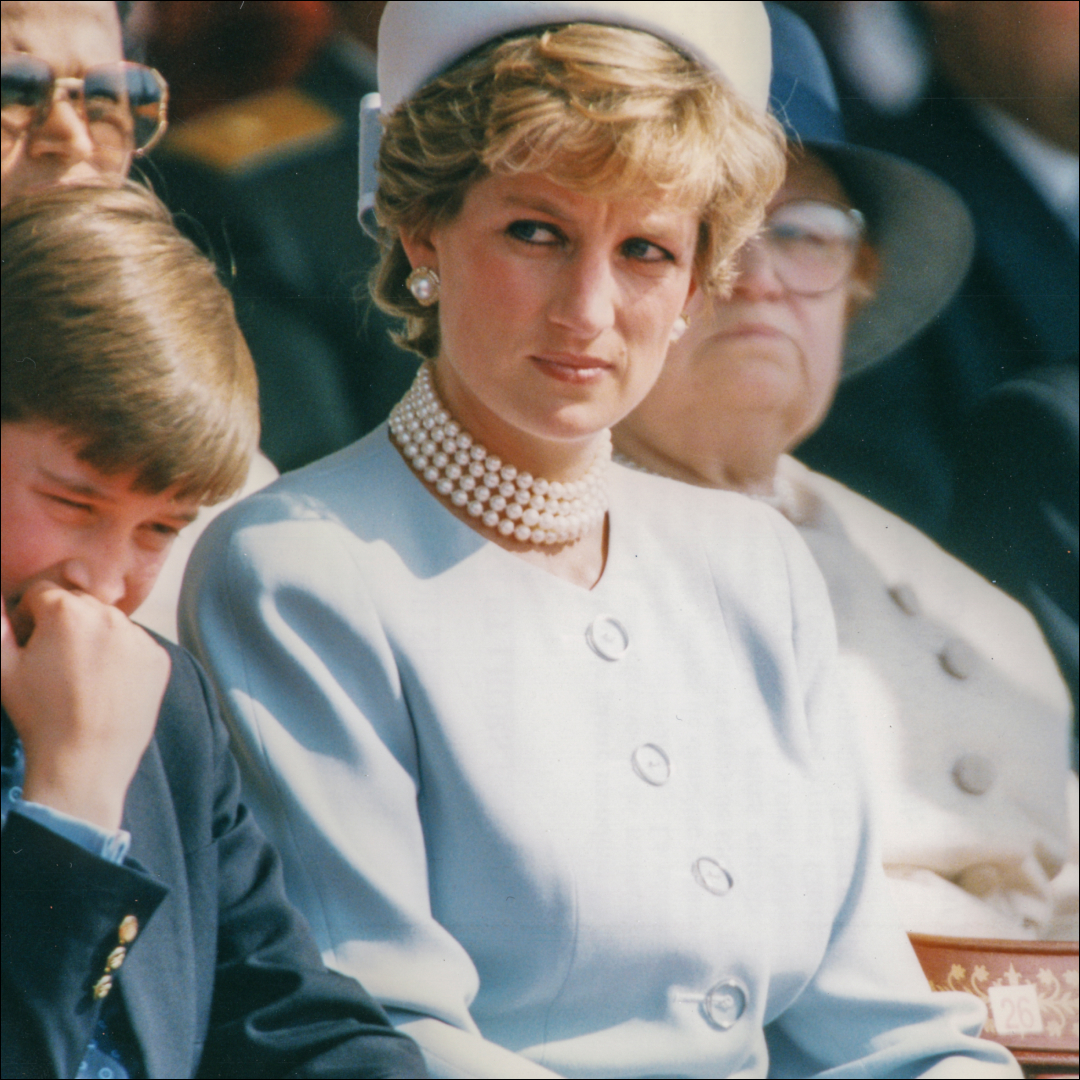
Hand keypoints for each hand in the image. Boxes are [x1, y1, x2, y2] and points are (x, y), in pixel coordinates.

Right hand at [1, 584, 169, 830]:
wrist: (86, 760)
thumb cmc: (40, 715)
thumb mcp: (3, 669)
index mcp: (67, 611)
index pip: (43, 593)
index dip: (31, 616)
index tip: (31, 643)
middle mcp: (109, 615)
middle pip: (80, 605)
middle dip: (66, 624)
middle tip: (57, 662)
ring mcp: (139, 636)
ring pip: (110, 624)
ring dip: (97, 638)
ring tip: (84, 677)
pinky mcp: (158, 658)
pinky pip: (136, 646)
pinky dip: (123, 657)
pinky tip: (108, 686)